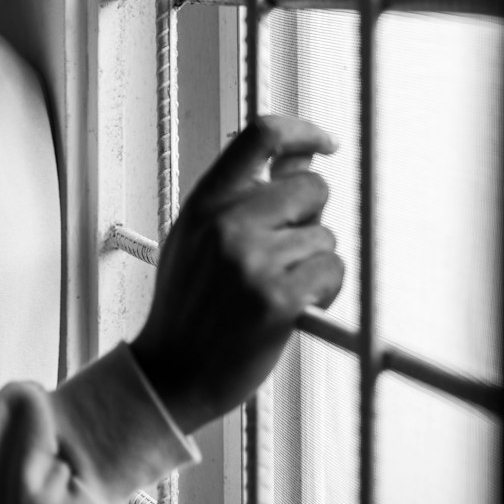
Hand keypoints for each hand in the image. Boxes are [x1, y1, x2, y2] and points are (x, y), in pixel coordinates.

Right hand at [130, 114, 343, 434]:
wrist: (171, 373)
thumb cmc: (189, 305)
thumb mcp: (198, 237)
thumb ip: (243, 197)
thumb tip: (301, 157)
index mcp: (205, 202)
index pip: (259, 135)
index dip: (301, 131)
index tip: (324, 144)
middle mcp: (227, 224)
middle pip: (310, 188)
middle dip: (311, 219)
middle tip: (289, 251)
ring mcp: (252, 261)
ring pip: (324, 237)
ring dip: (315, 263)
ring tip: (283, 287)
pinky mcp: (278, 299)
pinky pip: (331, 271)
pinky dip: (327, 289)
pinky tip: (303, 305)